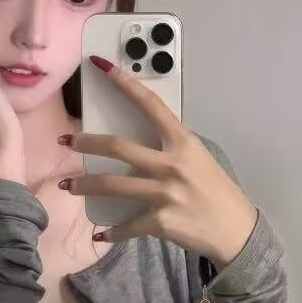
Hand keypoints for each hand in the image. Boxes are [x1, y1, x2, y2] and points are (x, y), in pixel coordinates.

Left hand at [60, 58, 257, 266]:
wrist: (235, 229)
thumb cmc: (215, 191)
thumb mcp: (198, 158)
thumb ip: (170, 148)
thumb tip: (137, 144)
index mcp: (183, 142)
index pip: (150, 105)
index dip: (124, 84)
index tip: (101, 66)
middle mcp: (172, 164)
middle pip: (118, 148)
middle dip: (87, 143)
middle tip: (66, 141)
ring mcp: (165, 193)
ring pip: (112, 186)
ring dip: (84, 186)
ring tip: (67, 187)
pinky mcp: (161, 221)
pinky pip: (127, 226)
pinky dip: (111, 233)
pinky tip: (99, 235)